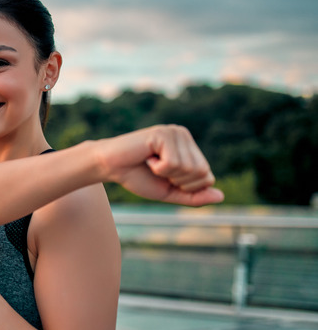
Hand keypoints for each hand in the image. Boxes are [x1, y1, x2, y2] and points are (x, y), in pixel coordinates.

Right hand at [97, 125, 223, 205]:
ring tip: (151, 163)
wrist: (110, 167)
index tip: (164, 177)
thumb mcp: (169, 192)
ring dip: (166, 174)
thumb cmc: (137, 177)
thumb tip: (220, 197)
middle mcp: (184, 136)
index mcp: (189, 148)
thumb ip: (193, 196)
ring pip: (188, 168)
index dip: (186, 187)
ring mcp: (174, 132)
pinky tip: (147, 157)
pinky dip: (158, 168)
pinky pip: (173, 163)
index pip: (207, 176)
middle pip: (201, 173)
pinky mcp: (163, 133)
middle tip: (157, 171)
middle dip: (178, 181)